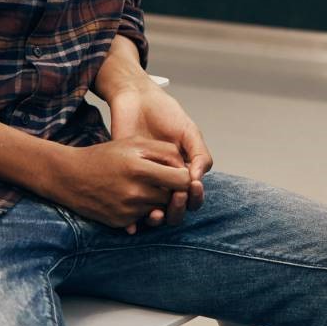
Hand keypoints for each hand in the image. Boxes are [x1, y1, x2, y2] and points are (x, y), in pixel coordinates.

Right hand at [47, 136, 191, 229]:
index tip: (178, 173)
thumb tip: (186, 167)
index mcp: (140, 168)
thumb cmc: (105, 155)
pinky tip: (130, 198)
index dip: (184, 177)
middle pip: (173, 198)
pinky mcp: (121, 222)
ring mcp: (128, 210)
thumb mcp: (133, 143)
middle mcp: (135, 192)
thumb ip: (163, 151)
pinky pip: (144, 219)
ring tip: (145, 187)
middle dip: (172, 191)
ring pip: (160, 210)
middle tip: (163, 182)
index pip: (182, 181)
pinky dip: (142, 210)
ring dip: (158, 201)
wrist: (71, 176)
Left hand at [109, 83, 212, 230]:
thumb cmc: (165, 113)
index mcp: (183, 170)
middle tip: (176, 199)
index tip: (193, 187)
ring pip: (154, 212)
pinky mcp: (127, 182)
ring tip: (154, 213)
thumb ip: (199, 154)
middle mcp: (166, 180)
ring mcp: (146, 182)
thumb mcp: (187, 131)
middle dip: (178, 209)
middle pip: (176, 208)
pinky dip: (133, 222)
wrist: (135, 100)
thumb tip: (198, 180)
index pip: (193, 195)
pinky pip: (130, 208)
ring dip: (157, 218)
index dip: (195, 196)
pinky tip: (133, 224)